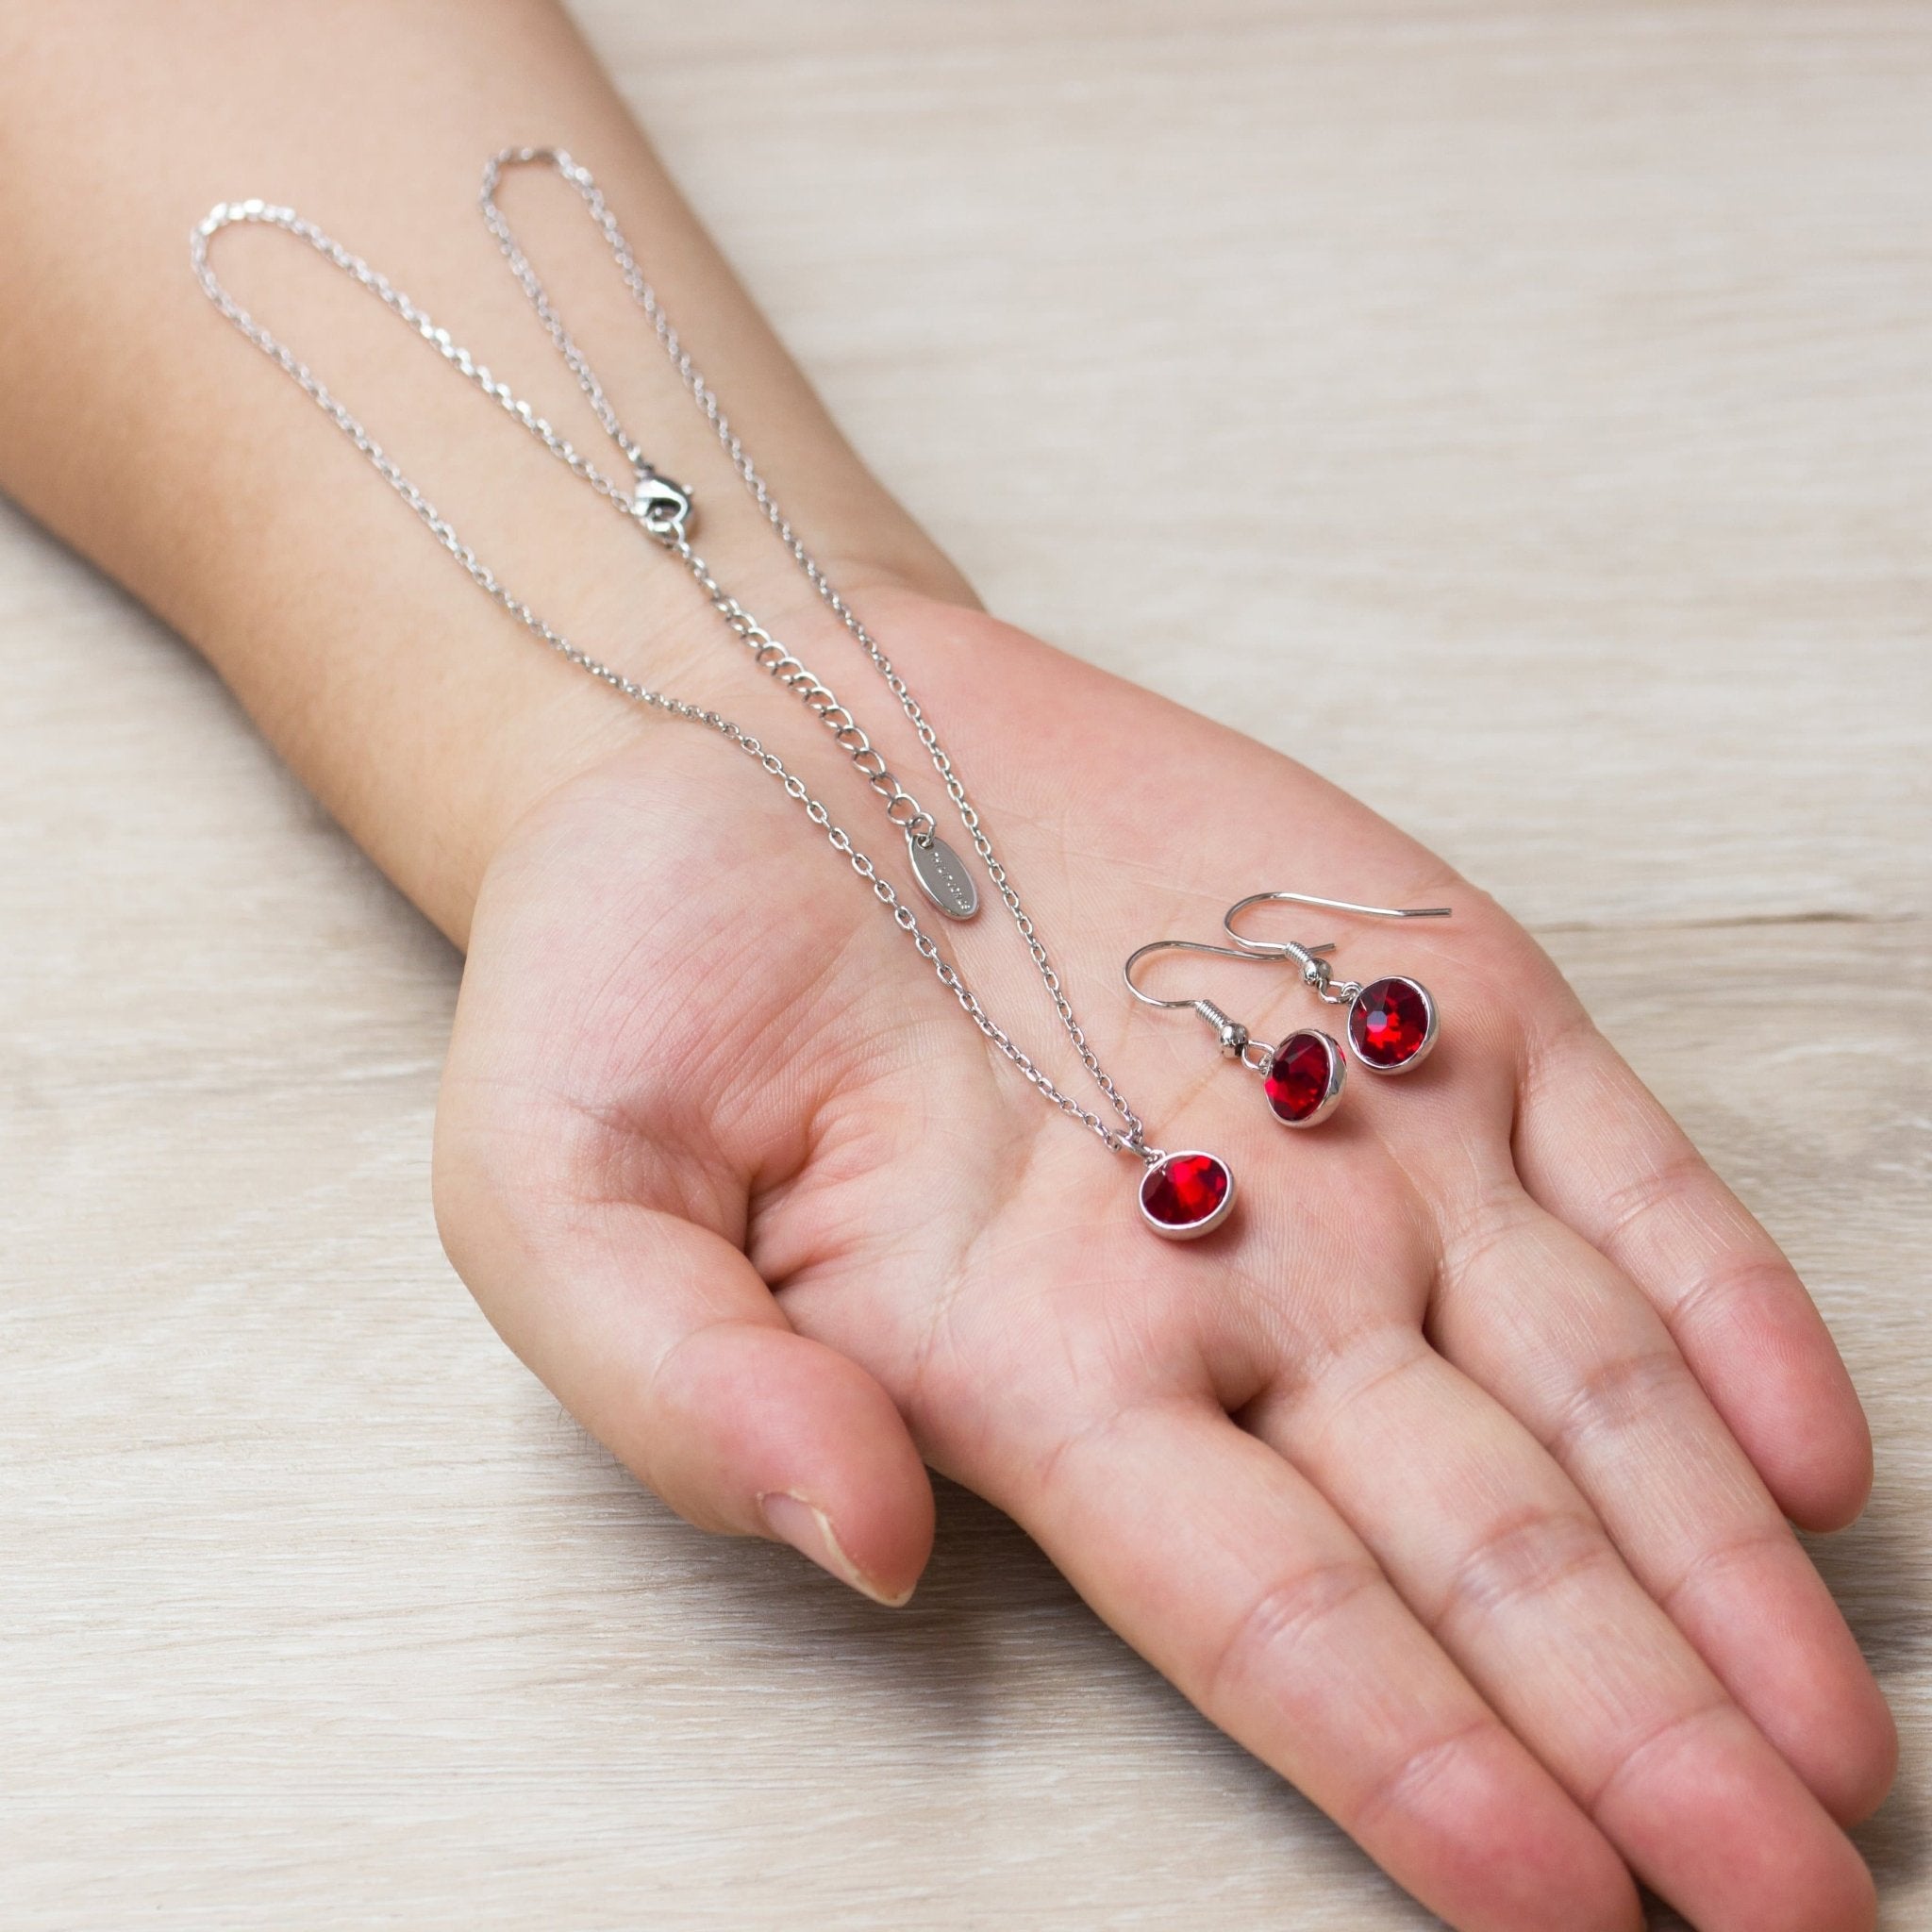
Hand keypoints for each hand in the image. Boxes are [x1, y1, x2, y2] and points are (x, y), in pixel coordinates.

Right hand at [434, 585, 1892, 1931]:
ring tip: (1834, 1742)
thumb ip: (686, 1384)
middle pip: (1468, 1544)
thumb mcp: (560, 1185)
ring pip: (1581, 1383)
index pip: (1258, 1609)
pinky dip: (1720, 1297)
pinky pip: (1618, 1168)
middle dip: (1631, 1731)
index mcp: (1029, 1367)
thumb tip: (861, 1539)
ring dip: (1712, 1561)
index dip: (1408, 1760)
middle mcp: (1224, 1287)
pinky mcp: (1423, 986)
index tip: (1559, 1912)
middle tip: (1794, 1909)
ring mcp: (1348, 1139)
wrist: (757, 731)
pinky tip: (1803, 1450)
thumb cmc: (635, 974)